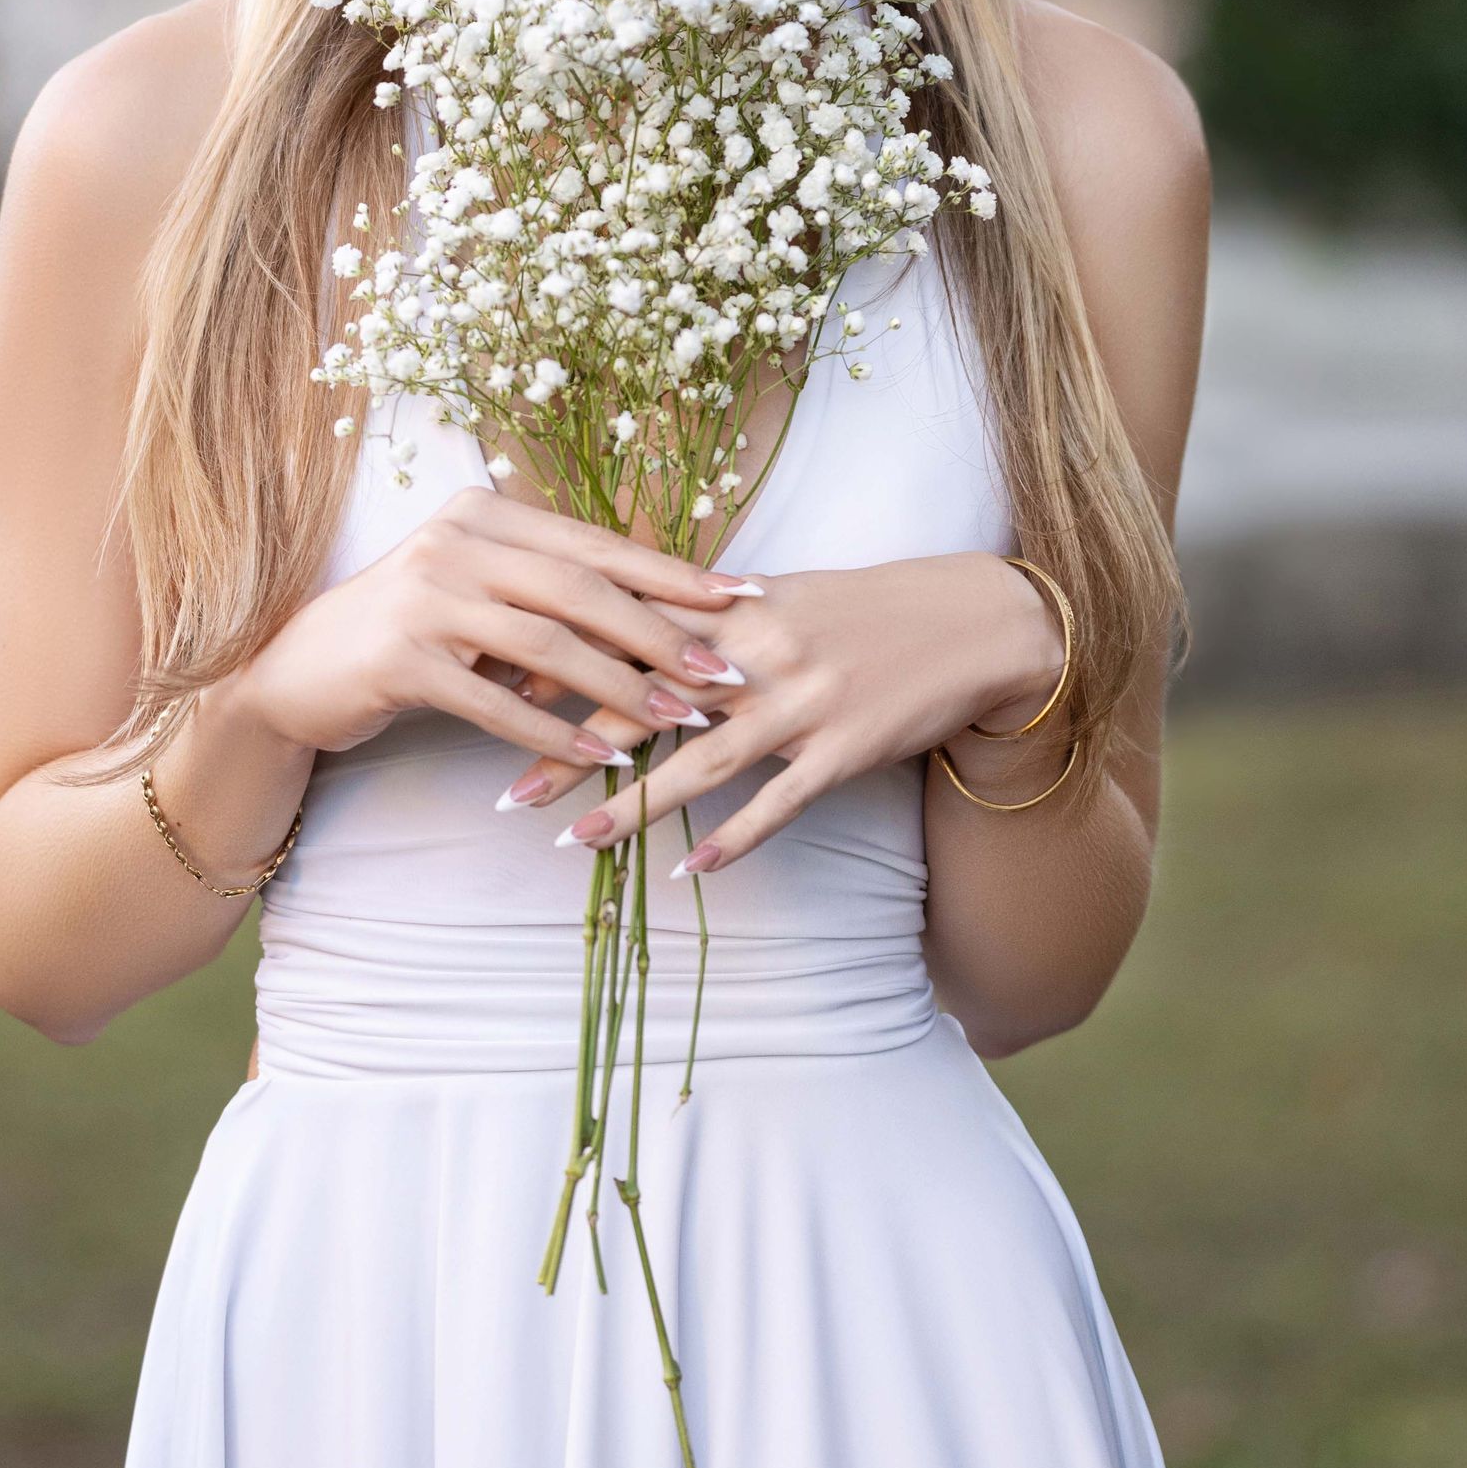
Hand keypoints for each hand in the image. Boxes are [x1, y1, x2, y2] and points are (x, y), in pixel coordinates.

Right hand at [233, 487, 761, 773]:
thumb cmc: (408, 637)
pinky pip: (495, 702)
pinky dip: (553, 733)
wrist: (295, 676)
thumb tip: (663, 615)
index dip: (674, 573)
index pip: (596, 545)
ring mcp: (424, 597)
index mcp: (484, 515)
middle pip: (582, 589)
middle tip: (726, 673)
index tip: (743, 597)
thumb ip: (549, 592)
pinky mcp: (400, 658)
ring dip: (621, 689)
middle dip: (663, 634)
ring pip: (547, 644)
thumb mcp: (478, 596)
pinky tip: (600, 759)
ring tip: (679, 723)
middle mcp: (455, 543)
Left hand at [500, 551, 1064, 871]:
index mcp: (733, 607)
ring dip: (635, 808)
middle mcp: (758, 652)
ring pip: (701, 762)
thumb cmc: (867, 608)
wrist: (974, 622)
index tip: (493, 692)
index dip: (557, 666)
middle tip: (507, 791)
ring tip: (576, 845)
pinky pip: (778, 803)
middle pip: (645, 703)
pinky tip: (688, 871)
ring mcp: (802, 703)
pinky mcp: (844, 749)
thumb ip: (708, 612)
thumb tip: (627, 620)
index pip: (624, 634)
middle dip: (571, 749)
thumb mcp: (783, 595)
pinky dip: (732, 837)